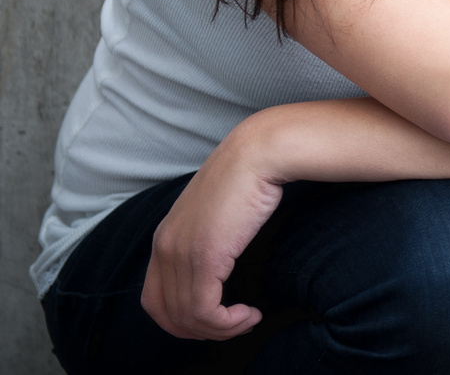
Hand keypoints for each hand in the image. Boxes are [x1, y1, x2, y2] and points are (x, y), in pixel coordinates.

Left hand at [141, 123, 284, 339]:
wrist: (260, 152)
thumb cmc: (247, 175)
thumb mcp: (216, 211)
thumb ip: (206, 235)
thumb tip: (220, 260)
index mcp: (164, 238)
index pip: (154, 300)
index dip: (180, 320)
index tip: (214, 318)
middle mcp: (164, 248)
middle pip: (166, 315)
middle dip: (200, 331)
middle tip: (233, 326)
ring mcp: (181, 254)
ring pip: (187, 317)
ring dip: (220, 329)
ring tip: (247, 320)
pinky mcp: (205, 257)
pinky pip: (205, 310)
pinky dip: (227, 323)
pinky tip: (249, 313)